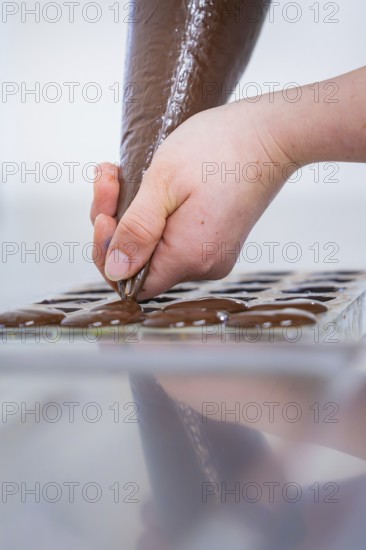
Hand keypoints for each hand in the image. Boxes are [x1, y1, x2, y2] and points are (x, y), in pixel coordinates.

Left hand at [91, 100, 293, 298]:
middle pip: (141, 263)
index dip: (109, 253)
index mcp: (189, 256)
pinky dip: (156, 216)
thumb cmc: (219, 147)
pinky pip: (174, 239)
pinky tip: (150, 186)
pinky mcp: (217, 240)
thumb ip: (136, 231)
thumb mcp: (163, 183)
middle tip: (110, 179)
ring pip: (156, 249)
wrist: (270, 134)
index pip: (131, 282)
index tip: (105, 213)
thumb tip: (115, 271)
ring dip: (134, 215)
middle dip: (117, 224)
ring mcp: (213, 254)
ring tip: (121, 174)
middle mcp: (203, 265)